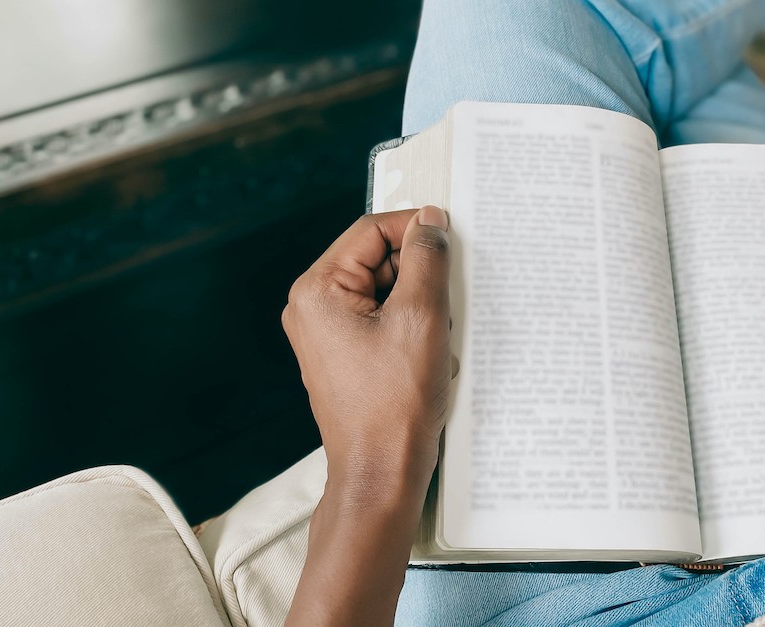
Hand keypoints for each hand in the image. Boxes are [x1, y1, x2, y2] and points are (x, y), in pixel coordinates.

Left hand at [283, 205, 452, 498]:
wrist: (382, 471)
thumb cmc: (394, 405)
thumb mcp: (420, 317)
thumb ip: (427, 258)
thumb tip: (430, 222)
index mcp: (318, 291)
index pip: (371, 230)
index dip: (415, 228)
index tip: (451, 238)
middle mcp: (313, 307)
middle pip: (377, 258)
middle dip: (418, 275)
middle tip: (445, 302)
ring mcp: (327, 333)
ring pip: (385, 290)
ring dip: (420, 304)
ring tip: (432, 339)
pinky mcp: (345, 355)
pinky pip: (383, 319)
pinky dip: (412, 327)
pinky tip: (427, 355)